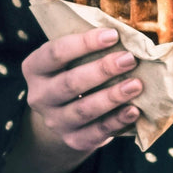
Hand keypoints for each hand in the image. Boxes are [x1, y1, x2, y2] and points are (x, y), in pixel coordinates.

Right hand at [6, 28, 142, 172]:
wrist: (67, 114)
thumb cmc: (76, 70)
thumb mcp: (73, 56)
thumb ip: (91, 45)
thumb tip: (128, 33)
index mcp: (36, 68)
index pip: (56, 53)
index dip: (84, 43)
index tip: (113, 34)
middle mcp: (39, 96)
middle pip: (70, 83)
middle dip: (102, 70)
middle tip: (129, 59)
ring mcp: (55, 121)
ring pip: (84, 110)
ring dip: (112, 97)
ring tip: (136, 84)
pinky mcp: (73, 140)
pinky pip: (96, 132)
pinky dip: (116, 121)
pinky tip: (134, 110)